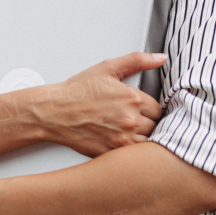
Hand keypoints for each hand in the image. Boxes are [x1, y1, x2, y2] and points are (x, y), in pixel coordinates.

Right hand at [30, 51, 165, 157]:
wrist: (54, 112)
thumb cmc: (78, 92)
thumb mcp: (107, 68)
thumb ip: (138, 60)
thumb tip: (161, 58)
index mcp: (133, 98)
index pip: (158, 109)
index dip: (150, 109)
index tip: (140, 109)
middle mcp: (130, 120)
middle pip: (155, 127)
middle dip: (146, 123)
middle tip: (132, 119)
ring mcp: (121, 139)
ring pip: (147, 143)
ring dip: (140, 138)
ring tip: (126, 130)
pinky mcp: (111, 153)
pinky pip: (132, 157)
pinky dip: (129, 151)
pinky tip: (118, 140)